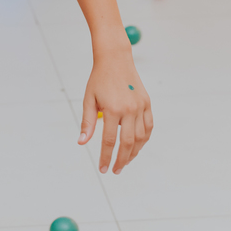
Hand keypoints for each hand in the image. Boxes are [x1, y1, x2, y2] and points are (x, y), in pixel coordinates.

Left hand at [78, 46, 153, 174]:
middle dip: (121, 160)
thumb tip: (82, 142)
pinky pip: (149, 127)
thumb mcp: (89, 99)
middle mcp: (130, 109)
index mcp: (113, 109)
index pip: (110, 141)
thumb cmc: (99, 79)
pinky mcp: (147, 103)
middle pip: (128, 143)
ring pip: (141, 137)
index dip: (106, 157)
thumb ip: (87, 122)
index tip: (103, 168)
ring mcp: (141, 107)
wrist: (115, 60)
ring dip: (134, 152)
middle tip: (115, 170)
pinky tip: (137, 147)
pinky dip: (144, 139)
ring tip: (125, 161)